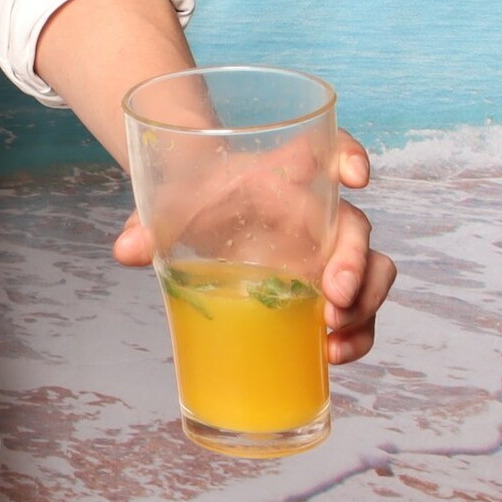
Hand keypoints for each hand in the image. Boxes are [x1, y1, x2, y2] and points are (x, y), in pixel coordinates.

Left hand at [112, 132, 397, 363]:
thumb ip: (147, 223)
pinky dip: (356, 333)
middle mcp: (316, 212)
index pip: (328, 149)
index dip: (350, 155)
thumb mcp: (167, 205)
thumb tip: (127, 250)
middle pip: (356, 226)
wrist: (196, 214)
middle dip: (356, 262)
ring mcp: (326, 251)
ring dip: (366, 304)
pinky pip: (360, 309)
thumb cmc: (192, 200)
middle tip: (335, 296)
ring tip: (333, 335)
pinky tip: (330, 353)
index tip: (354, 177)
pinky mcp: (326, 287)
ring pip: (374, 270)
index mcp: (284, 175)